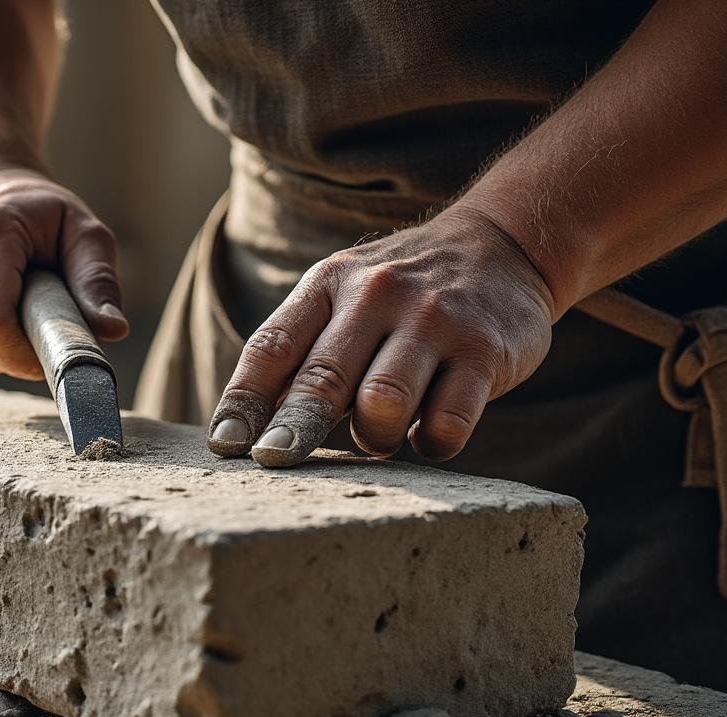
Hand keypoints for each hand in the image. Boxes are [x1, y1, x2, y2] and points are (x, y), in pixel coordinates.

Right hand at [0, 166, 127, 379]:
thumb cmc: (39, 210)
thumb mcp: (82, 228)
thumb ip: (96, 280)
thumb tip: (113, 330)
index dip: (25, 354)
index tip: (56, 353)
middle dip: (26, 349)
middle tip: (52, 323)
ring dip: (11, 342)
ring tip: (27, 301)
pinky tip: (4, 301)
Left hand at [207, 207, 556, 465]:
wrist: (502, 244)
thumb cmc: (399, 295)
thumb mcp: (342, 298)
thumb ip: (301, 355)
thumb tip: (245, 433)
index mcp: (327, 285)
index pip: (271, 348)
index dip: (242, 401)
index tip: (224, 446)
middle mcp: (376, 295)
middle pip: (322, 378)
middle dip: (292, 429)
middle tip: (274, 462)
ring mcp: (433, 320)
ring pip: (383, 404)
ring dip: (373, 438)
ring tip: (379, 436)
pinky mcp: (484, 350)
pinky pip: (447, 422)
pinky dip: (430, 444)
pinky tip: (428, 435)